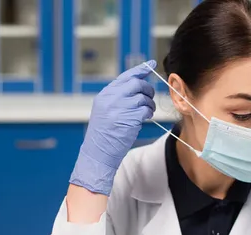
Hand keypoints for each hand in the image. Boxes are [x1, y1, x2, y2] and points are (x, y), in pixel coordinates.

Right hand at [69, 61, 156, 195]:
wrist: (98, 153)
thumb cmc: (104, 134)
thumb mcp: (105, 110)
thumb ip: (118, 97)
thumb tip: (137, 84)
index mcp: (105, 95)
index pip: (125, 76)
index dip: (140, 70)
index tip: (151, 65)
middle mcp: (111, 99)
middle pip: (137, 84)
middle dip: (147, 89)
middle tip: (149, 97)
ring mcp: (120, 108)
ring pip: (143, 97)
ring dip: (149, 104)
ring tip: (147, 111)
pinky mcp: (129, 119)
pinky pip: (146, 110)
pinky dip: (149, 113)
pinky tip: (146, 118)